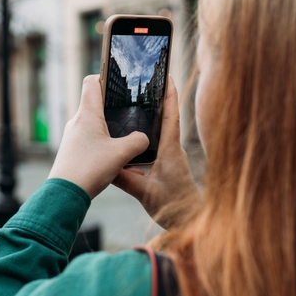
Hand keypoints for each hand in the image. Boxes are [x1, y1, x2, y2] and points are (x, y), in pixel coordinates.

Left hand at [48, 76, 149, 198]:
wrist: (64, 195)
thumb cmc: (89, 169)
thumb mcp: (121, 154)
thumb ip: (138, 142)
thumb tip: (144, 139)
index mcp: (87, 114)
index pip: (92, 82)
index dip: (105, 76)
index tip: (119, 84)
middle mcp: (77, 122)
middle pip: (96, 105)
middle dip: (115, 110)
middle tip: (132, 116)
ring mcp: (73, 137)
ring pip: (96, 127)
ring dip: (112, 134)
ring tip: (128, 146)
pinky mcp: (72, 152)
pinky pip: (92, 144)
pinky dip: (106, 150)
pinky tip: (120, 166)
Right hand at [112, 76, 200, 229]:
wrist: (190, 221)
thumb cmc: (173, 206)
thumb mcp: (144, 193)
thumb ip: (125, 179)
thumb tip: (106, 165)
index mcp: (170, 150)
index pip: (171, 115)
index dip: (169, 93)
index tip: (166, 74)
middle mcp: (174, 149)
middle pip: (168, 117)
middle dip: (159, 98)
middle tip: (147, 81)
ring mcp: (173, 157)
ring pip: (163, 130)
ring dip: (154, 115)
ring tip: (139, 101)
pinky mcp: (170, 165)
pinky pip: (160, 143)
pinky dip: (151, 133)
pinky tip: (138, 134)